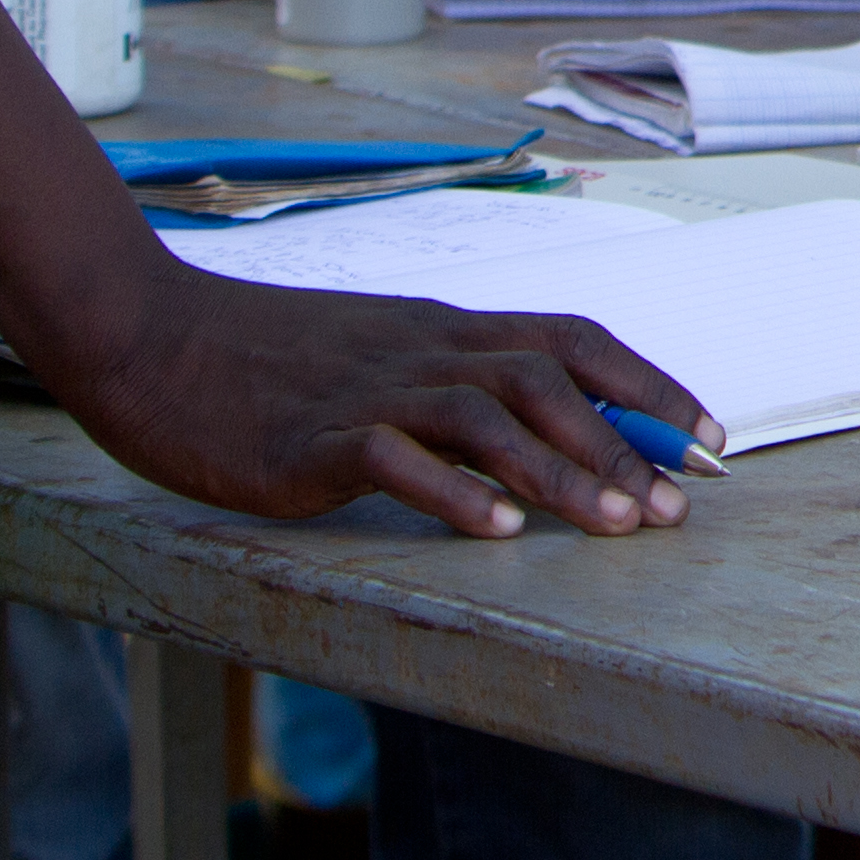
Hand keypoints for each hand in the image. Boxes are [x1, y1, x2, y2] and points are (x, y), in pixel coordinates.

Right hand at [61, 271, 710, 540]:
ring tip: (613, 523)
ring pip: (488, 415)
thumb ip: (449, 379)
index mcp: (445, 329)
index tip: (708, 437)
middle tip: (678, 503)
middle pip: (548, 380)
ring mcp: (369, 389)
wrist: (152, 335)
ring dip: (560, 469)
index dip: (648, 385)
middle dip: (625, 441)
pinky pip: (393, 457)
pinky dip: (449, 490)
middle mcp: (423, 349)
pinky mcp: (312, 436)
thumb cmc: (266, 356)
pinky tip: (493, 529)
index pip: (573, 342)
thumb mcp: (379, 352)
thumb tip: (531, 427)